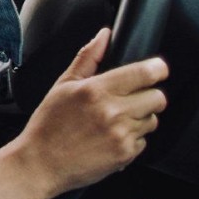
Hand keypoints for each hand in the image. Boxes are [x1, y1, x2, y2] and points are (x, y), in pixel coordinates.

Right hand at [11, 28, 168, 197]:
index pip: (145, 73)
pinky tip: (110, 138)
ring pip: (152, 121)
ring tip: (114, 122)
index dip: (157, 69)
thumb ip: (88, 57)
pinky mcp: (126, 154)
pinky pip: (144, 142)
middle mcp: (112, 111)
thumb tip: (104, 36)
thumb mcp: (63, 85)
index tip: (157, 69)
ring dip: (140, 120)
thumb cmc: (48, 125)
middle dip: (149, 96)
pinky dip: (132, 140)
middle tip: (130, 100)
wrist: (40, 163)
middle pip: (158, 97)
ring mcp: (121, 134)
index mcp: (96, 90)